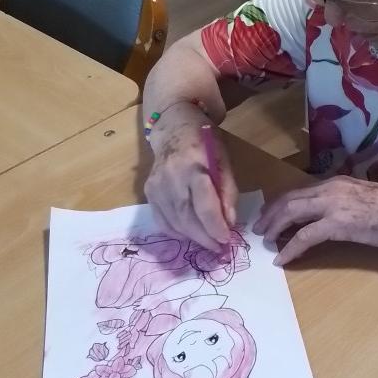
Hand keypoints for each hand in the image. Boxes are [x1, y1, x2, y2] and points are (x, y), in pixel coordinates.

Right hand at [144, 103, 237, 250]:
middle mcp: (170, 178)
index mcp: (192, 166)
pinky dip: (178, 233)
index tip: (227, 240)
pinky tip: (190, 235)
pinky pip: (162, 221)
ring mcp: (156, 186)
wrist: (173, 128)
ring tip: (208, 244)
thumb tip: (229, 222)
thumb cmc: (204, 143)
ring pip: (174, 223)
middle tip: (219, 249)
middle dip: (205, 238)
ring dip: (193, 238)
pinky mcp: (149, 193)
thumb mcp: (223, 161)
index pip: (204, 205)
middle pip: (187, 218)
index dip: (216, 226)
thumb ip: (228, 191)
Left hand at [255, 176, 377, 264]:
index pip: (299, 190)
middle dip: (270, 214)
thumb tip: (325, 215)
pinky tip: (283, 259)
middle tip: (259, 228)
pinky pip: (304, 236)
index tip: (269, 214)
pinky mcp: (337, 224)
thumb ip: (342, 202)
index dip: (280, 203)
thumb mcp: (361, 199)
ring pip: (291, 213)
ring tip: (266, 241)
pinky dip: (290, 249)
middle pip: (289, 199)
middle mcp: (330, 189)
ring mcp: (333, 205)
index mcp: (335, 182)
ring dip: (274, 228)